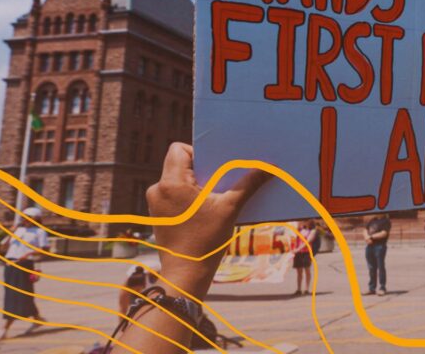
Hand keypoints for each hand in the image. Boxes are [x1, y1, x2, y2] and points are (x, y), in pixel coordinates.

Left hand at [147, 143, 268, 298]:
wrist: (186, 275)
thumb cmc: (205, 242)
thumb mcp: (230, 209)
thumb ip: (248, 184)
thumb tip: (268, 167)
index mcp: (170, 183)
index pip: (179, 149)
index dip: (199, 152)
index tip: (216, 167)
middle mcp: (157, 189)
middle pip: (180, 165)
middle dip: (202, 170)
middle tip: (221, 181)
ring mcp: (155, 204)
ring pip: (177, 181)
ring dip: (197, 185)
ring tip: (214, 198)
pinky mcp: (158, 215)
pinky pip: (174, 196)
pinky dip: (190, 198)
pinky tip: (206, 211)